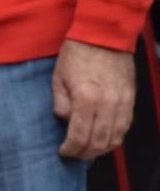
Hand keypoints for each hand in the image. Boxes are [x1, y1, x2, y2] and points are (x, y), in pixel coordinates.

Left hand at [53, 39, 135, 158]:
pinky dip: (114, 138)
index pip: (79, 136)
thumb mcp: (58, 78)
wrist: (103, 36)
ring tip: (87, 150)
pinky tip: (103, 139)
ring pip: (115, 138)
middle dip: (85, 153)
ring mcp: (122, 103)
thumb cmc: (77, 54)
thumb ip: (61, 103)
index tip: (63, 151)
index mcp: (86, 99)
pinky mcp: (131, 100)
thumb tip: (65, 121)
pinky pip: (125, 127)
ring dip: (101, 149)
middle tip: (74, 154)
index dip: (71, 149)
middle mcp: (108, 104)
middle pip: (99, 142)